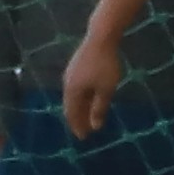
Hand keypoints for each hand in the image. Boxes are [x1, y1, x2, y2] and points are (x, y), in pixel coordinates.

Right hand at [56, 25, 122, 142]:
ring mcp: (70, 73)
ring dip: (81, 108)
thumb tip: (95, 125)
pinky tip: (90, 97)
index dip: (77, 126)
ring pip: (74, 96)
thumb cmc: (105, 65)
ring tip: (88, 116)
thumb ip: (99, 108)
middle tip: (86, 130)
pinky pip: (77, 88)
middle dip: (78, 118)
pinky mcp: (76, 66)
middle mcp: (67, 83)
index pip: (72, 113)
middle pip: (71, 106)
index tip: (83, 137)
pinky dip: (82, 97)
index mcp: (72, 91)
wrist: (101, 37)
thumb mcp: (106, 90)